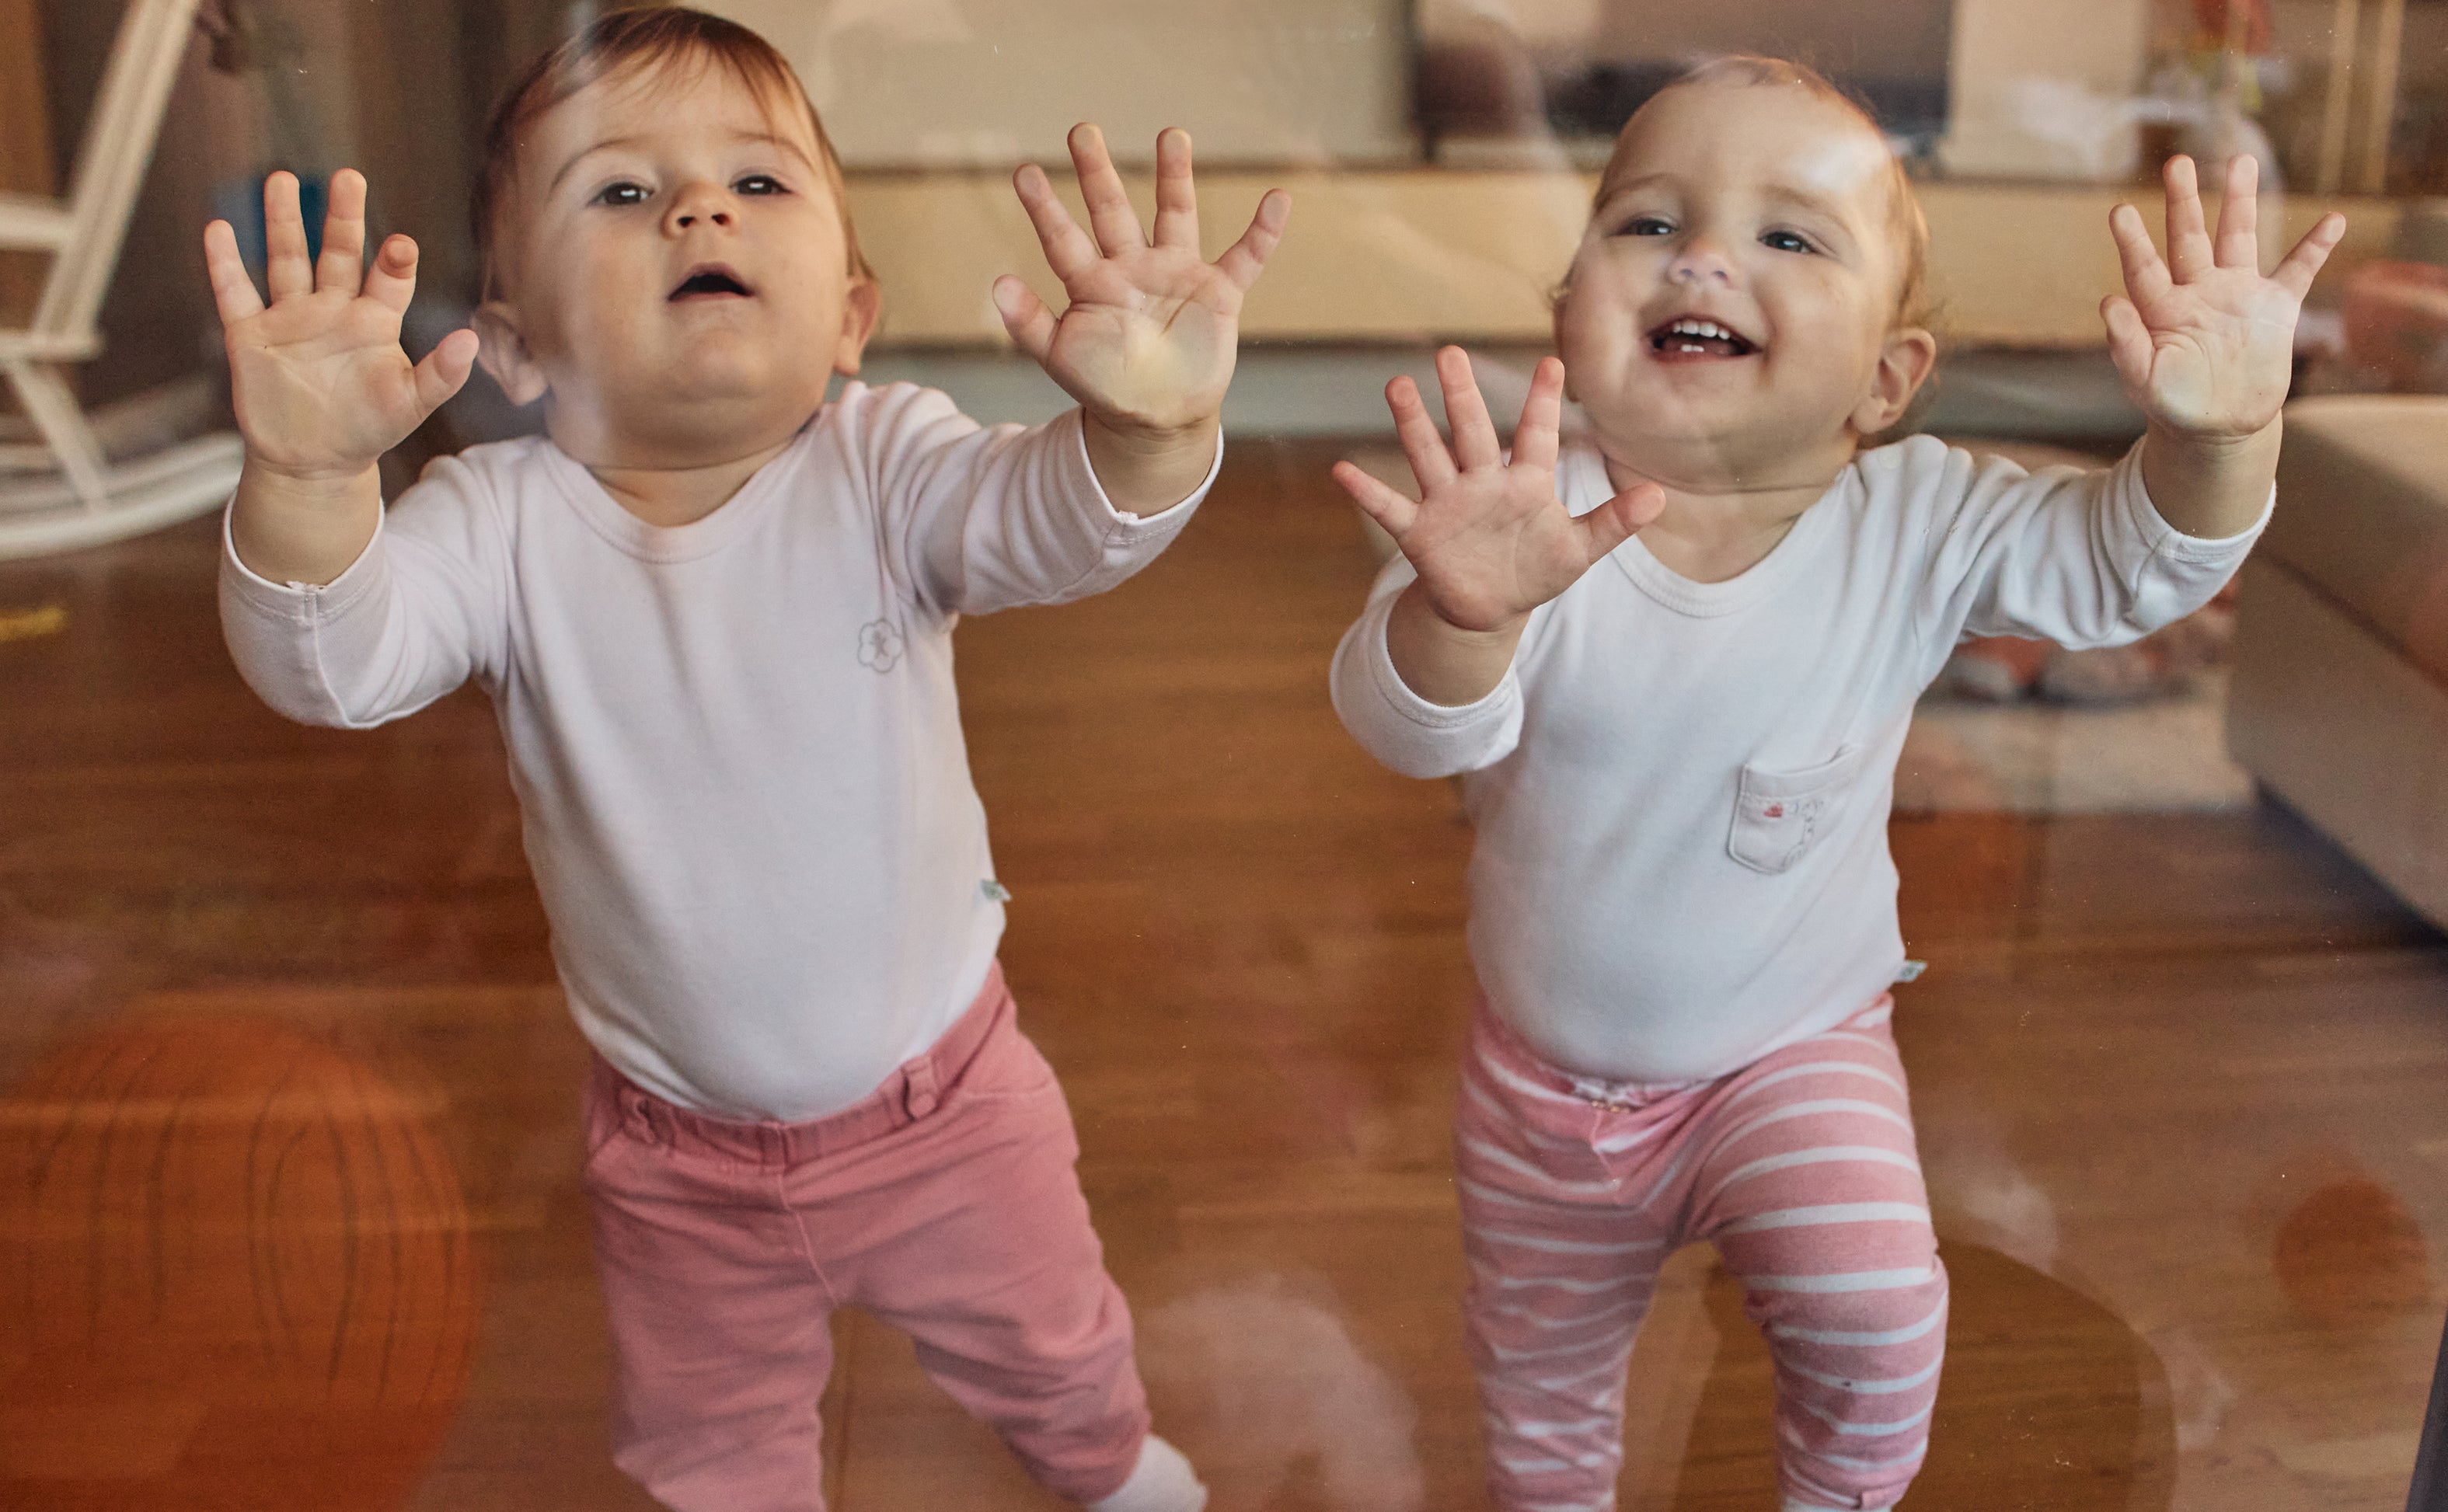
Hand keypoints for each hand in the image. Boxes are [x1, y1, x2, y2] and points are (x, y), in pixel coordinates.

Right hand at [205, 169, 477, 483]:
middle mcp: (332, 310)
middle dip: (342, 218)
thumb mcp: (411, 404)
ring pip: (286, 260)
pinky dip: (225, 263)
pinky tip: (219, 228)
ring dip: (283, 222)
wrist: (313, 463)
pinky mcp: (251, 335)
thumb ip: (442, 374)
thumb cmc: (368, 429)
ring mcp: (290, 319)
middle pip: (337, 253)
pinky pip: (236, 292)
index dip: (394, 262)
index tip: (400, 246)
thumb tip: (471, 340)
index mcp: (375, 322)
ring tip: (282, 179)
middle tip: (348, 177)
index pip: (388, 280)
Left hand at [996, 125, 1285, 438]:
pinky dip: (1263, 232)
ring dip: (1174, 176)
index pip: (1063, 239)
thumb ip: (1029, 324)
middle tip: (1082, 129)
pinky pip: (1245, 256)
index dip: (1045, 208)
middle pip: (1112, 210)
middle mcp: (1132, 268)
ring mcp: (1177, 275)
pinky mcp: (1218, 293)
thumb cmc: (1105, 385)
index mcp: (1093, 283)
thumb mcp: (1060, 357)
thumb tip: (998, 284)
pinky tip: (1277, 198)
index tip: (1025, 173)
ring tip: (1172, 134)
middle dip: (1097, 171)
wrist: (1156, 419)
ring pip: (1175, 214)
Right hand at [1332, 348, 1664, 632]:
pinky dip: (1366, 491)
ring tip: (1396, 384)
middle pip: (1472, 432)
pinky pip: (1390, 508)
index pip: (1537, 435)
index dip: (1544, 402)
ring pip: (1429, 456)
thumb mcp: (1579, 550)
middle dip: (1461, 395)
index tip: (1553, 364)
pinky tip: (1342, 469)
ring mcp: (1448, 504)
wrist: (1490, 609)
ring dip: (1412, 424)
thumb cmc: (1535, 569)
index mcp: (1526, 483)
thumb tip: (1661, 496)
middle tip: (1449, 353)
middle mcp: (1483, 483)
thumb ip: (1614, 521)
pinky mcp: (1421, 533)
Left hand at [2103, 155, 2343, 441]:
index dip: (2132, 242)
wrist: (2219, 426)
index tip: (2121, 211)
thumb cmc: (2174, 403)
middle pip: (2189, 238)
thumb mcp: (2144, 380)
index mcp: (2162, 309)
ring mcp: (2238, 295)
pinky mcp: (2275, 309)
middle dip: (2183, 202)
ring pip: (2239, 238)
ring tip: (2242, 160)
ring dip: (2240, 201)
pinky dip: (2315, 248)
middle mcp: (2198, 291)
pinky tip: (2333, 220)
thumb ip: (2127, 344)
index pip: (2144, 269)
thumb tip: (2110, 303)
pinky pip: (2298, 271)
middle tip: (2177, 163)